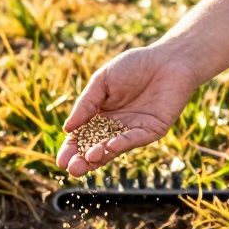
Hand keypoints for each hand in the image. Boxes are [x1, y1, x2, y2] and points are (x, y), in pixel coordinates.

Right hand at [56, 44, 201, 176]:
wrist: (167, 60)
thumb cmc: (133, 66)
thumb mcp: (102, 81)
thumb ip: (86, 104)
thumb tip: (67, 128)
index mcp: (100, 114)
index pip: (82, 136)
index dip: (71, 148)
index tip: (60, 160)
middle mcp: (115, 126)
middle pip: (95, 147)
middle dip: (83, 159)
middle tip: (71, 168)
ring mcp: (133, 130)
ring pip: (113, 148)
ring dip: (100, 155)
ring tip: (87, 160)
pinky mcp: (151, 131)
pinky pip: (134, 139)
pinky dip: (122, 143)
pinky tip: (108, 147)